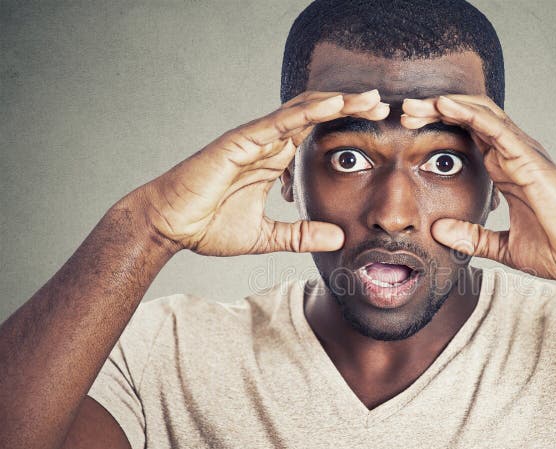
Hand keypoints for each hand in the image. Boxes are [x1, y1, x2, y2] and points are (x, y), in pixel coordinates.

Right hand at [136, 90, 388, 255]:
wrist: (169, 226)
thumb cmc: (207, 226)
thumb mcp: (266, 236)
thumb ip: (301, 235)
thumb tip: (339, 238)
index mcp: (273, 160)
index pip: (316, 135)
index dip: (346, 127)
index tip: (378, 129)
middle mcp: (267, 143)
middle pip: (316, 116)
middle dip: (350, 108)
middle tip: (383, 106)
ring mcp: (254, 139)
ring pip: (302, 111)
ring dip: (337, 103)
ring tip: (369, 99)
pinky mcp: (240, 141)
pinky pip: (278, 121)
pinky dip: (307, 111)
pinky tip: (333, 104)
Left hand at [401, 95, 555, 280]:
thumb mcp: (504, 247)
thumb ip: (473, 237)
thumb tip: (438, 231)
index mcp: (506, 171)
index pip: (469, 139)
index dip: (441, 130)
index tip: (410, 132)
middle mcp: (513, 156)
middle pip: (469, 120)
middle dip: (435, 113)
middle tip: (404, 113)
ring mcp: (522, 154)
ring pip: (479, 115)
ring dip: (445, 106)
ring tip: (415, 105)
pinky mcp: (529, 159)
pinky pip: (495, 128)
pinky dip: (468, 113)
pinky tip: (444, 105)